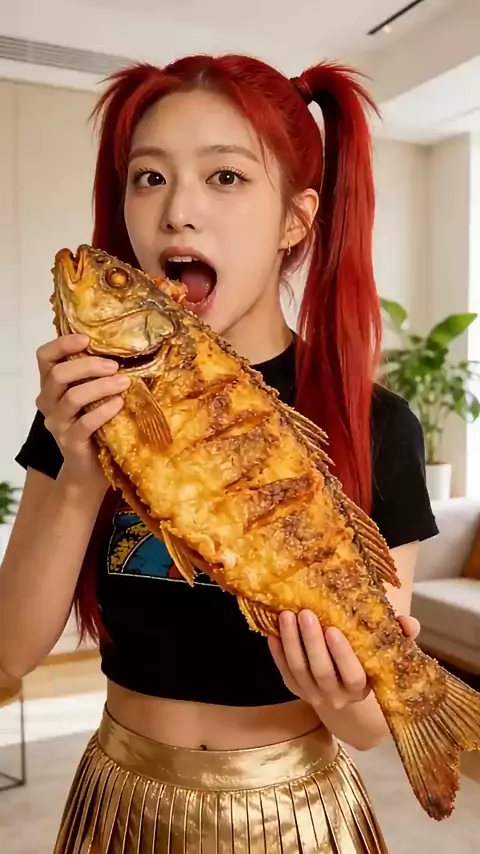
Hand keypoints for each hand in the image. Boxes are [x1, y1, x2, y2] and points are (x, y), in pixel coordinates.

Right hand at [36, 334, 128, 486]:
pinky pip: (85, 423)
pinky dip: (104, 411)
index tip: (88, 339)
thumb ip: (98, 377)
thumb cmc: (95, 426)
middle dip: (88, 366)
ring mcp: (57, 423)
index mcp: (51, 385)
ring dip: (101, 386)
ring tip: (124, 383)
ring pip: (72, 397)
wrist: (89, 470)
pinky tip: (119, 404)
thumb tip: (129, 351)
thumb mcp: (93, 397)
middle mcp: (48, 402)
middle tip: (115, 365)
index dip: (63, 344)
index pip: (45, 357)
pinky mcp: (70, 442)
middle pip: (58, 374)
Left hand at [268, 611, 419, 711]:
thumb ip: (400, 636)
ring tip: (287, 615)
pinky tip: (273, 630)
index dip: (342, 655)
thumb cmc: (368, 660)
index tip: (333, 629)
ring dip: (291, 642)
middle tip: (305, 613)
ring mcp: (312, 694)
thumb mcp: (385, 650)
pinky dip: (277, 651)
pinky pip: (283, 670)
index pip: (352, 674)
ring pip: (299, 669)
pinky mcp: (294, 688)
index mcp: (361, 688)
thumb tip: (408, 623)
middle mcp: (336, 696)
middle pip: (321, 671)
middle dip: (311, 642)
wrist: (343, 689)